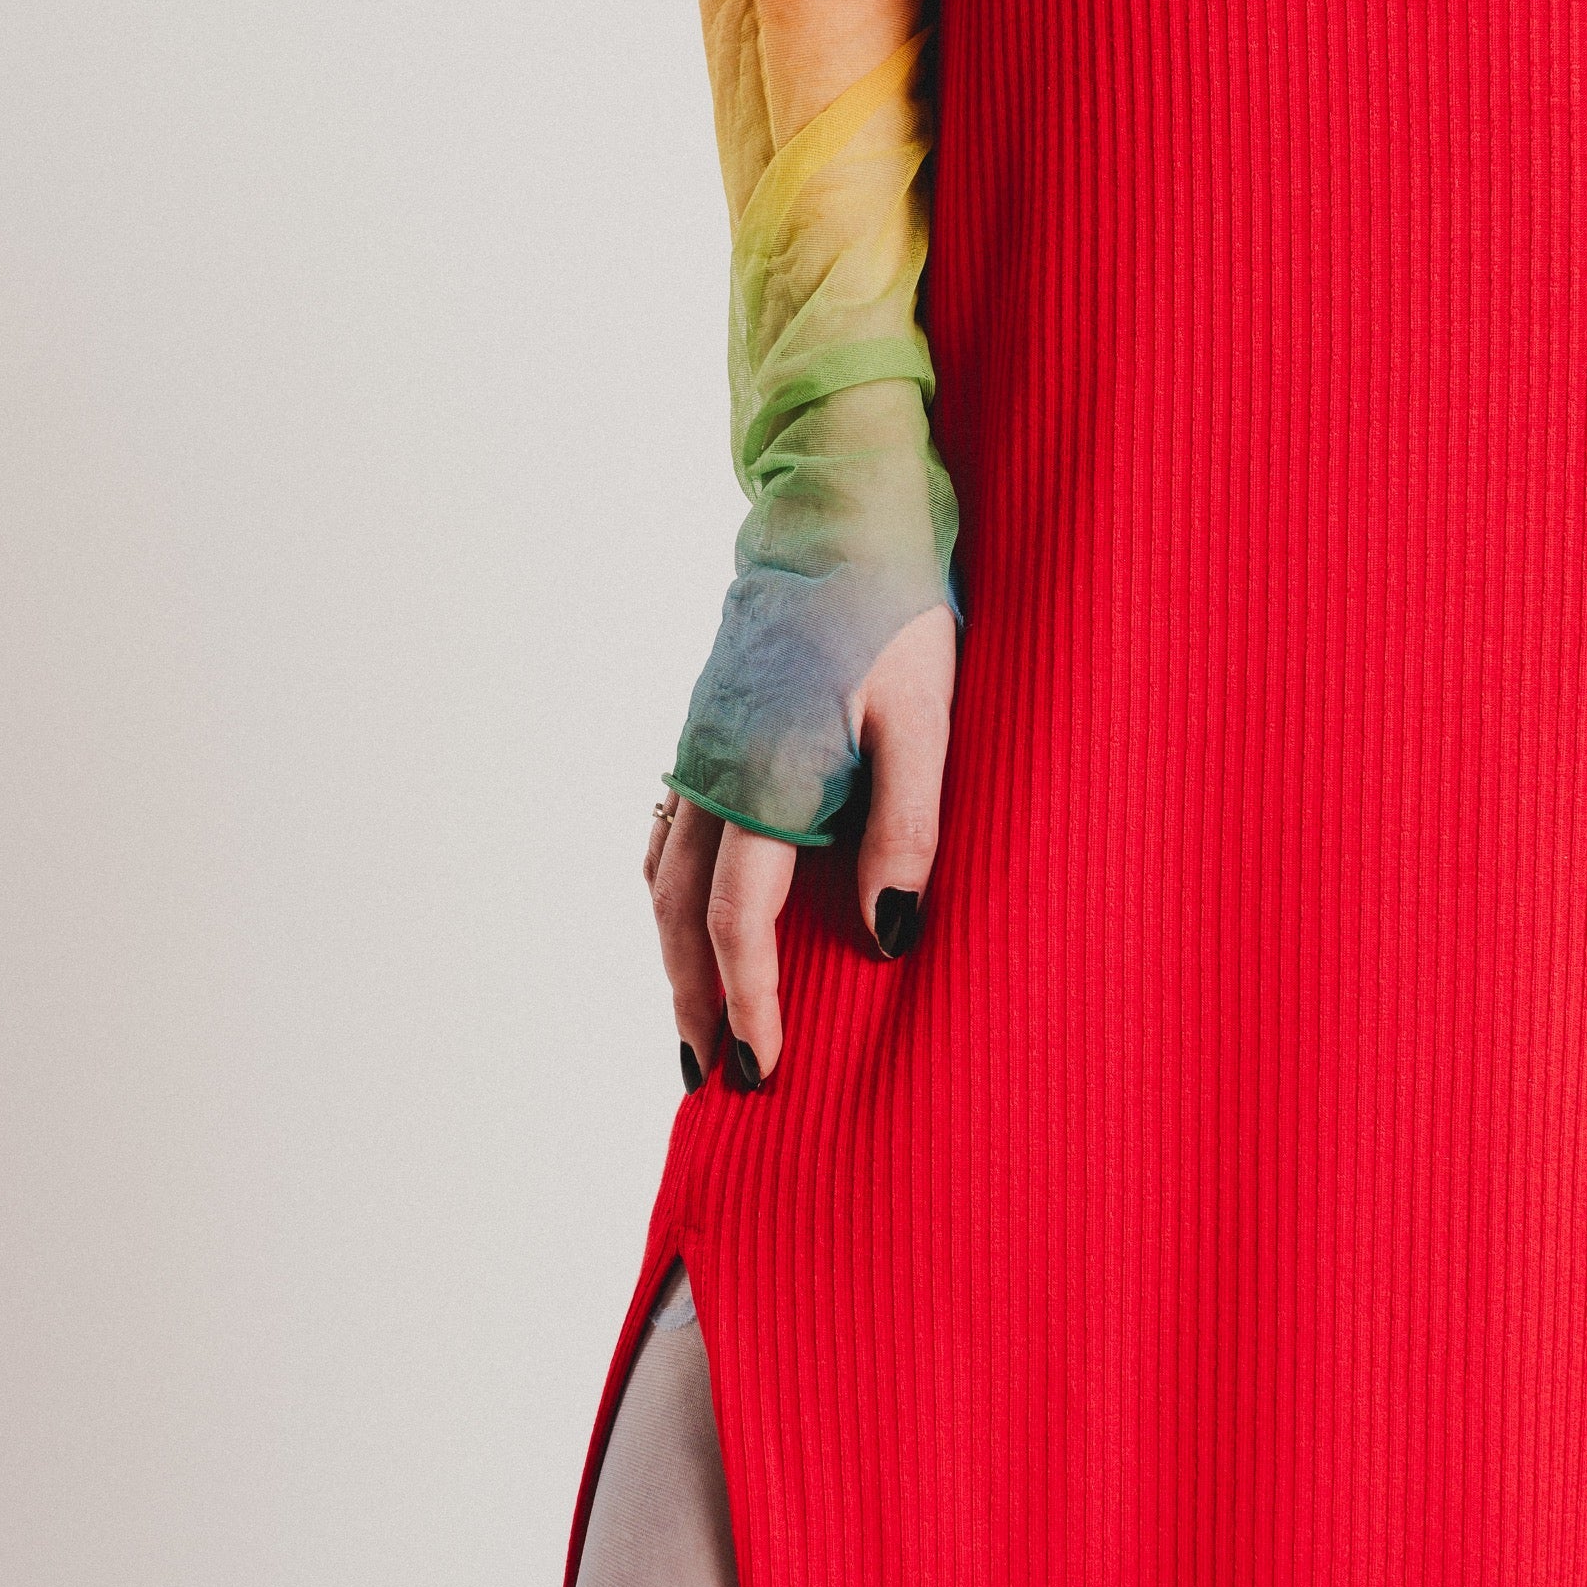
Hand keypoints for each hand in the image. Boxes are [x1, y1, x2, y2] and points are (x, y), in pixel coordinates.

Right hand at [645, 603, 956, 1087]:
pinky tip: (684, 921)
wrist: (840, 505)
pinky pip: (668, 833)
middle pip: (678, 918)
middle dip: (694, 1003)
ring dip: (672, 960)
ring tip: (693, 1024)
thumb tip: (888, 939)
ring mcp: (702, 746)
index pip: (737, 923)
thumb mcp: (925, 719)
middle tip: (710, 1081)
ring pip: (661, 879)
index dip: (749, 1002)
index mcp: (766, 778)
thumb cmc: (897, 606)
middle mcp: (715, 770)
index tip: (764, 1069)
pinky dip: (668, 895)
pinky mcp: (709, 725)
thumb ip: (907, 830)